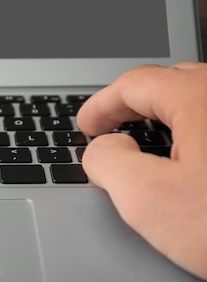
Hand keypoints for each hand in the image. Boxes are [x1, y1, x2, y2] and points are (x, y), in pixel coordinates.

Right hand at [77, 62, 206, 280]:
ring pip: (202, 101)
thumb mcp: (148, 200)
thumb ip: (107, 161)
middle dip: (132, 103)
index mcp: (203, 100)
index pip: (136, 84)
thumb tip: (103, 148)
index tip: (86, 126)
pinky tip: (192, 159)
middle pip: (171, 82)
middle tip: (110, 127)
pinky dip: (196, 131)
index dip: (101, 104)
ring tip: (145, 140)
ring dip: (166, 116)